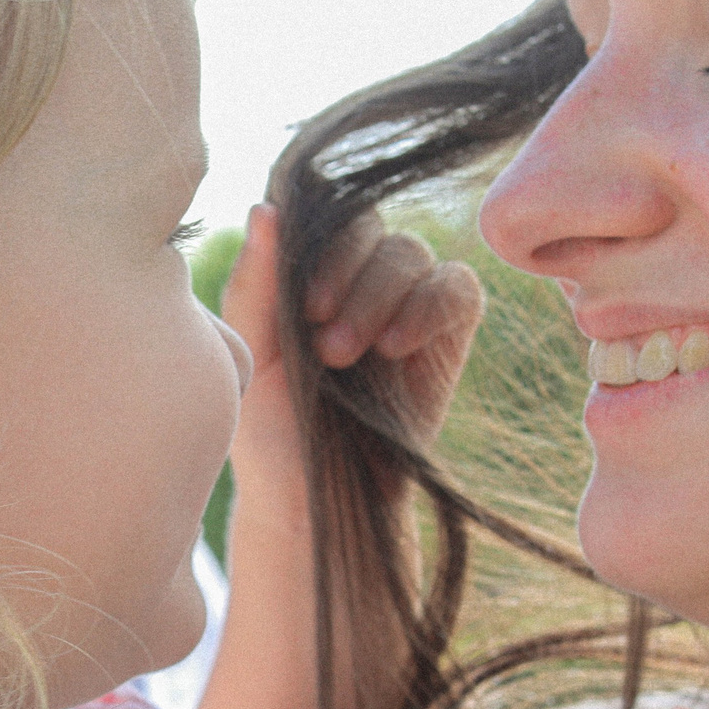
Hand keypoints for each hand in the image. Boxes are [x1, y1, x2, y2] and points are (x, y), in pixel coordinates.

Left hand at [219, 201, 483, 500]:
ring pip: (412, 254)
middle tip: (326, 345)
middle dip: (351, 279)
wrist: (313, 501)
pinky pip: (458, 287)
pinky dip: (431, 305)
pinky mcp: (448, 334)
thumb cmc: (270, 431)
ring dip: (382, 297)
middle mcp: (359, 278)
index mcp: (308, 272)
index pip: (328, 217)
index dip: (325, 246)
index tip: (306, 308)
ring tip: (351, 357)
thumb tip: (264, 207)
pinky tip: (398, 347)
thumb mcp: (250, 356)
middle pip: (374, 229)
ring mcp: (406, 302)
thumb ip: (255, 284)